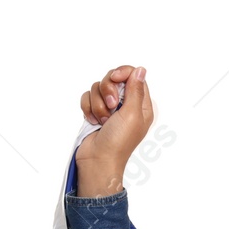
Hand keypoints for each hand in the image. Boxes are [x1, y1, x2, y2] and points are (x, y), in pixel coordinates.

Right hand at [74, 64, 153, 190]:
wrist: (98, 159)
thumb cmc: (119, 141)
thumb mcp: (132, 114)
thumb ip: (135, 90)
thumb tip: (140, 69)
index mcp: (140, 105)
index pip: (134, 76)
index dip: (122, 73)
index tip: (114, 78)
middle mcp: (126, 104)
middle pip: (113, 78)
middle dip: (107, 90)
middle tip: (111, 107)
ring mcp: (110, 108)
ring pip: (98, 87)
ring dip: (98, 104)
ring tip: (103, 120)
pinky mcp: (95, 111)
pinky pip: (87, 97)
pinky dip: (88, 108)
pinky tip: (93, 121)